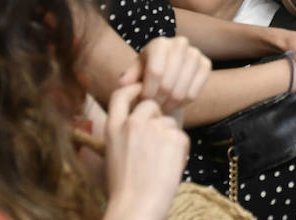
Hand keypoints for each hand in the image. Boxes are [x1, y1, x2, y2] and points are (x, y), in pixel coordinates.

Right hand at [104, 87, 189, 219]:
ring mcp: (154, 128)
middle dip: (157, 118)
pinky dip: (180, 150)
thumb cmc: (124, 188)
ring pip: (169, 123)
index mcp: (113, 127)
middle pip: (151, 105)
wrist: (137, 206)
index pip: (120, 94)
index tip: (140, 89)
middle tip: (156, 145)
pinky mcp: (174, 137)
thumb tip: (137, 120)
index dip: (132, 89)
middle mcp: (133, 122)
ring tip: (160, 164)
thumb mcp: (113, 154)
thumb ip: (123, 132)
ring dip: (169, 138)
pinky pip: (182, 136)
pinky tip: (169, 167)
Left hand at [135, 36, 210, 119]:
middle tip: (152, 108)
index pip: (155, 72)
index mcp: (160, 43)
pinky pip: (194, 93)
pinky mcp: (206, 64)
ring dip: (169, 105)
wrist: (167, 73)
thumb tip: (123, 83)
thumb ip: (129, 77)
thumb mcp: (135, 73)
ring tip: (161, 108)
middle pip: (168, 83)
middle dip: (157, 101)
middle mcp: (180, 43)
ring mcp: (195, 53)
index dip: (148, 91)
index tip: (143, 102)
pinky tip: (174, 104)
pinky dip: (182, 104)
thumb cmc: (147, 73)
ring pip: (181, 91)